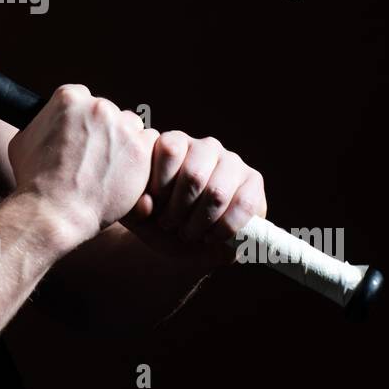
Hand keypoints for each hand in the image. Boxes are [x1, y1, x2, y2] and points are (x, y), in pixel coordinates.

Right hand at [9, 84, 159, 242]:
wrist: (54, 212)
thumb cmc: (34, 181)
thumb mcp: (24, 141)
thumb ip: (43, 122)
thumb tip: (48, 120)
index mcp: (68, 98)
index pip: (84, 99)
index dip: (82, 122)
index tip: (81, 139)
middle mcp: (97, 106)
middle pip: (109, 113)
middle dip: (104, 133)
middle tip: (94, 159)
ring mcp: (121, 126)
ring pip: (131, 126)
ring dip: (124, 144)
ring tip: (110, 170)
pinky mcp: (140, 148)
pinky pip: (149, 144)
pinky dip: (141, 158)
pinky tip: (126, 174)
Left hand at [120, 130, 267, 267]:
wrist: (190, 245)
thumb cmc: (162, 222)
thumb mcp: (141, 216)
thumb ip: (134, 208)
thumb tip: (146, 203)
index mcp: (175, 143)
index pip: (169, 149)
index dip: (161, 185)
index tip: (154, 209)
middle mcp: (205, 146)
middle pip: (194, 175)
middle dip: (179, 210)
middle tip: (170, 226)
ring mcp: (232, 161)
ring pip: (217, 191)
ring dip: (200, 222)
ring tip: (188, 234)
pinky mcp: (254, 180)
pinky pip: (243, 204)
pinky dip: (224, 228)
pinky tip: (211, 237)